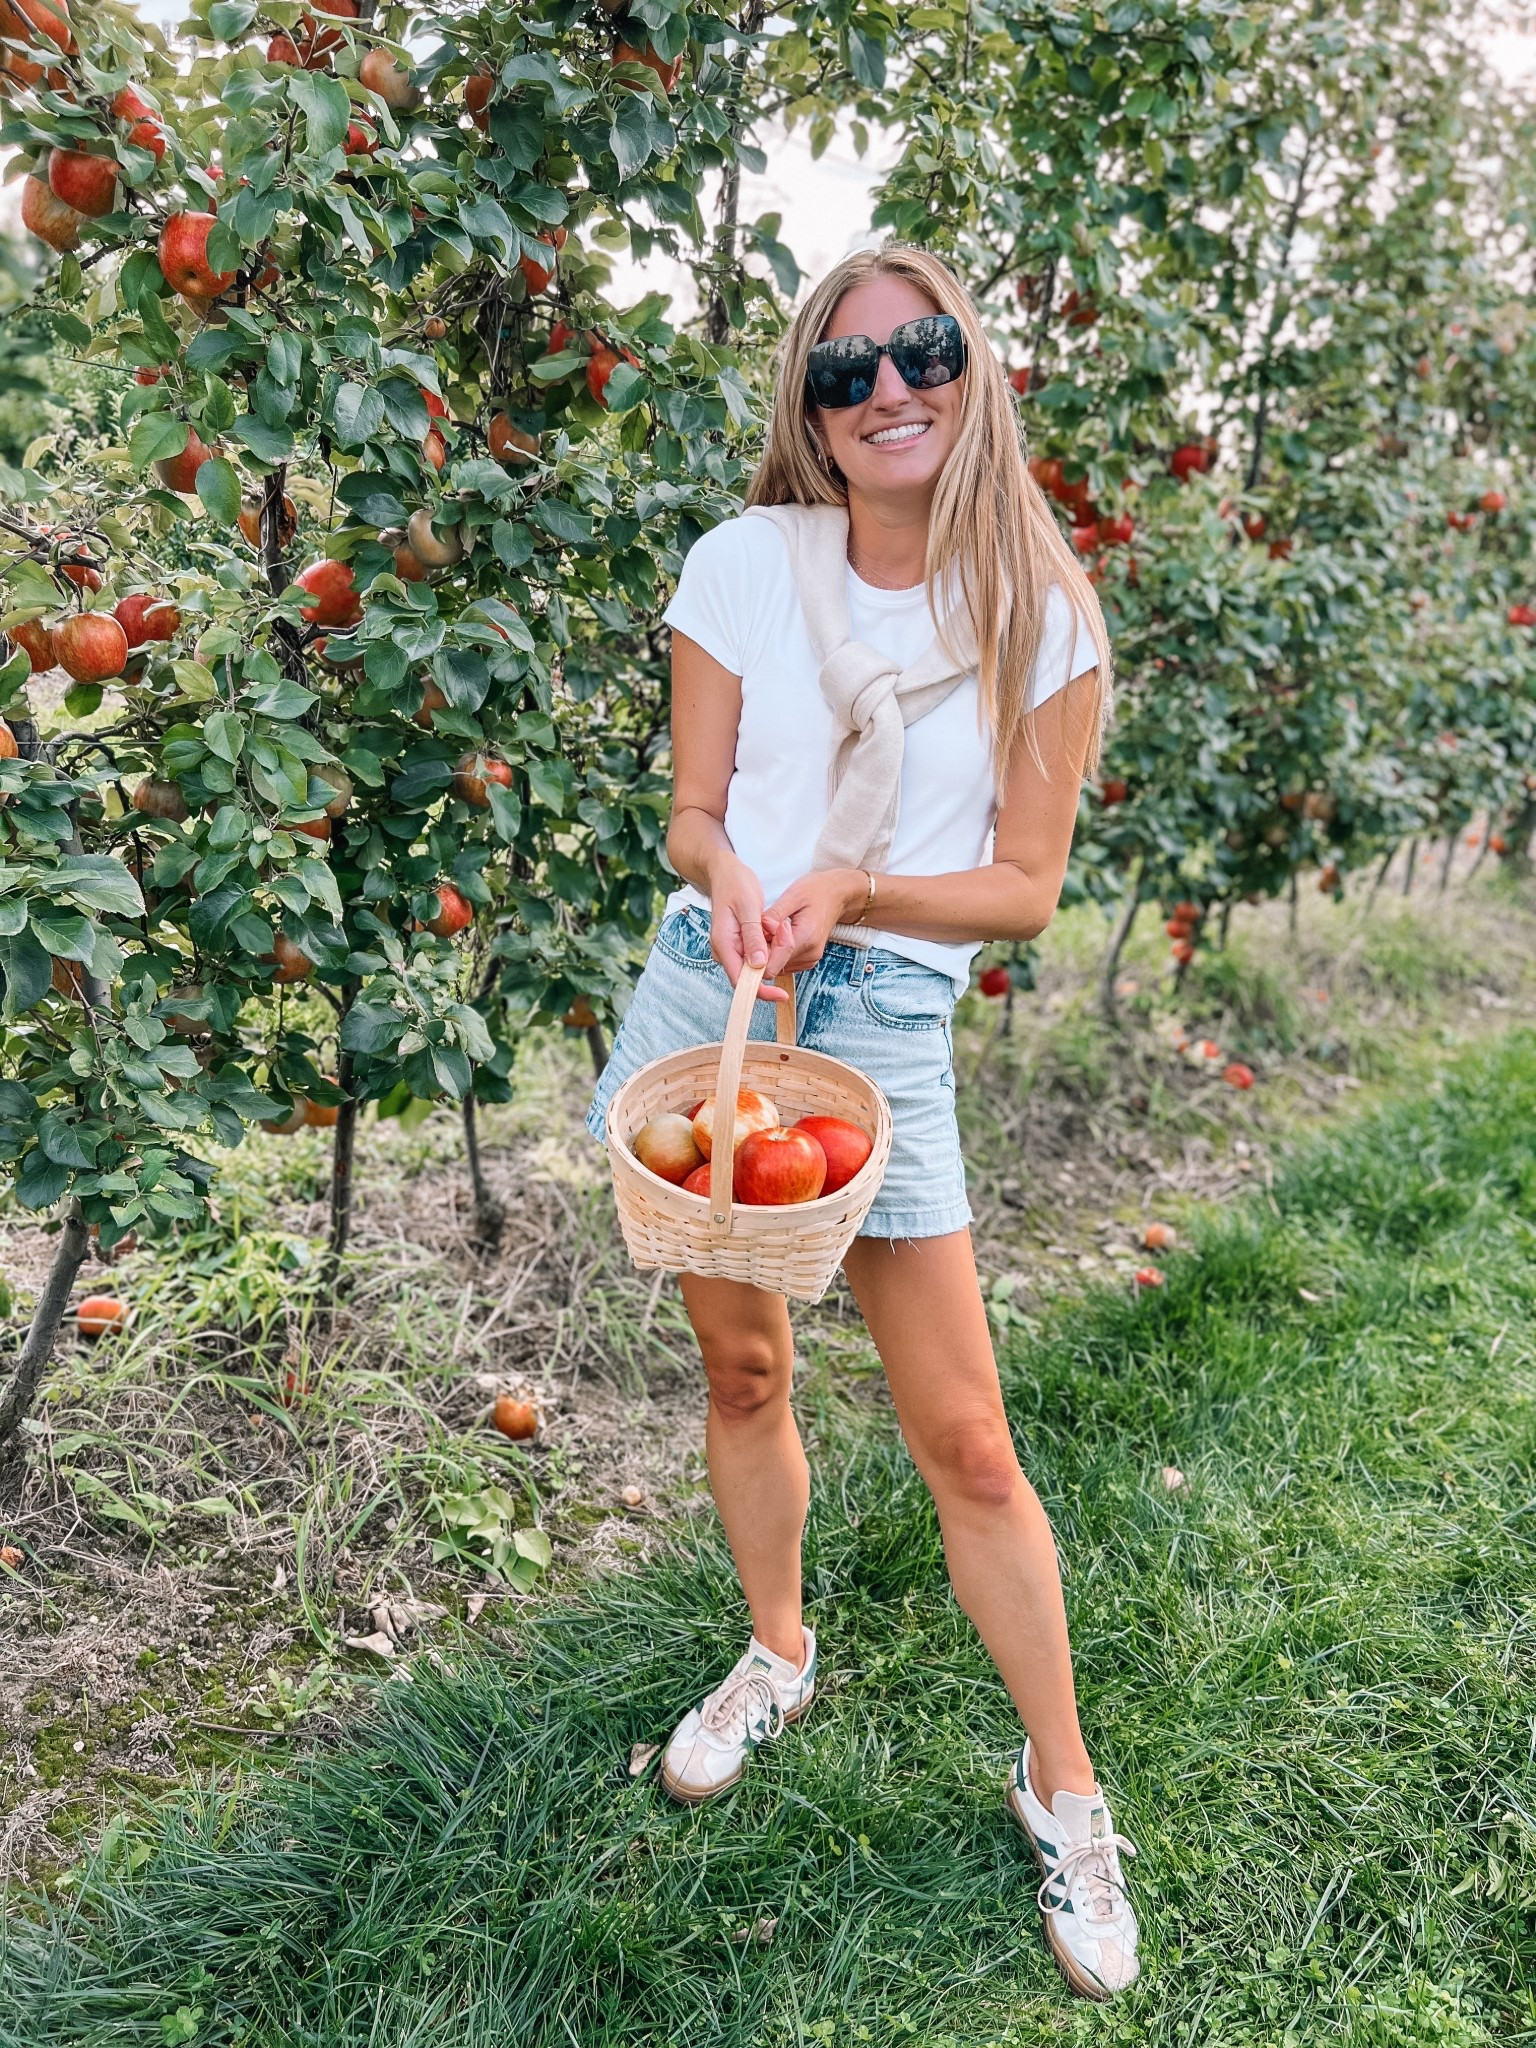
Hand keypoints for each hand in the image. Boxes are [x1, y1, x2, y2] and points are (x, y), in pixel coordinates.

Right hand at [705, 853, 790, 997]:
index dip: (760, 991)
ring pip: (756, 965)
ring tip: (780, 927)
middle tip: (785, 935)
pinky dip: (770, 947)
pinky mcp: (739, 945)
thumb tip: (759, 965)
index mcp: (723, 944)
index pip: (740, 980)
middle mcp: (724, 951)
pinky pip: (756, 955)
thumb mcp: (748, 907)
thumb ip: (753, 936)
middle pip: (750, 975)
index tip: (780, 996)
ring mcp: (731, 949)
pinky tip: (776, 930)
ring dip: (773, 953)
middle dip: (773, 963)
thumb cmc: (735, 885)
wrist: (724, 873)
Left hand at [761, 868, 867, 980]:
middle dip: (762, 950)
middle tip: (763, 926)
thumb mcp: (793, 895)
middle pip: (773, 966)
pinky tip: (776, 935)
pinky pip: (782, 964)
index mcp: (806, 938)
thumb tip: (758, 930)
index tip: (760, 929)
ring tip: (771, 928)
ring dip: (768, 952)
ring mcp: (809, 960)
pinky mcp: (806, 961)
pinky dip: (775, 953)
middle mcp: (809, 955)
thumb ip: (774, 915)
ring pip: (776, 967)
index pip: (773, 963)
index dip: (759, 950)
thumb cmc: (816, 891)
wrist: (837, 896)